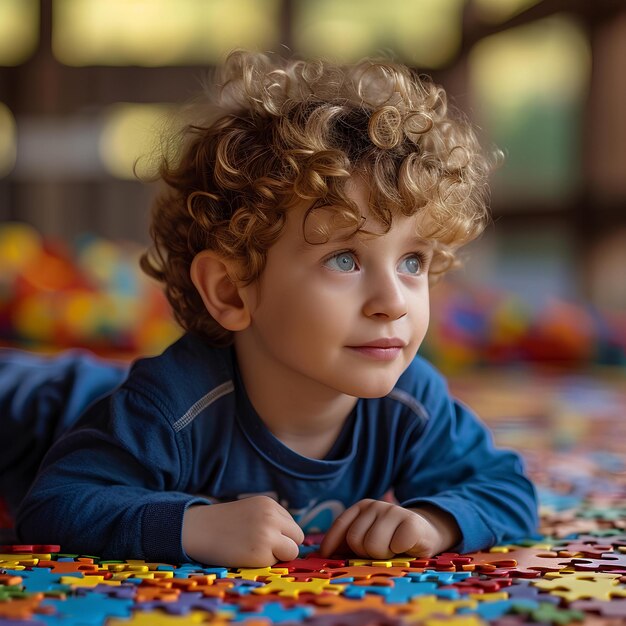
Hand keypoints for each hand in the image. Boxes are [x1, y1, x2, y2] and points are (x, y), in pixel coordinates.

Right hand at [182, 496, 303, 566]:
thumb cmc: (224, 523)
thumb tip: (294, 540)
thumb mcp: (252, 510)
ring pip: (292, 551)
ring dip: (278, 555)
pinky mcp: (261, 554)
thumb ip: (272, 519)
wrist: (198, 530)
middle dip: (285, 545)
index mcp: (270, 504)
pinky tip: (246, 556)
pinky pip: (275, 563)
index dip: (281, 534)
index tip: (262, 536)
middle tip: (263, 547)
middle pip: (297, 537)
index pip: (291, 524)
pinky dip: (264, 563)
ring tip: (256, 551)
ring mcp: (268, 535)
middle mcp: (272, 517)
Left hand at [319, 499, 460, 559]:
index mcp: (361, 508)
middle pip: (355, 539)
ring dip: (383, 554)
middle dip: (365, 553)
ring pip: (373, 545)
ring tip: (392, 549)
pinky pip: (394, 546)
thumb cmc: (391, 541)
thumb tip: (317, 556)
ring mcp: (393, 511)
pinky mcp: (410, 522)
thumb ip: (346, 545)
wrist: (427, 533)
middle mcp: (375, 505)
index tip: (326, 556)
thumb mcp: (367, 539)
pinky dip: (399, 552)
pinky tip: (405, 548)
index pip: (340, 525)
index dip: (331, 543)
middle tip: (380, 551)